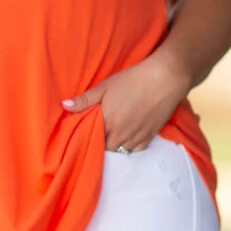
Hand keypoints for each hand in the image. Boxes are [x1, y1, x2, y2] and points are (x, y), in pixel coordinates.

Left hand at [61, 50, 190, 151]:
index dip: (87, 139)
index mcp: (107, 122)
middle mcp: (121, 134)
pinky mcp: (150, 137)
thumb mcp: (105, 86)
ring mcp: (136, 137)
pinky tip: (126, 140)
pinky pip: (136, 151)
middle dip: (100, 144)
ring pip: (120, 152)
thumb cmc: (133, 80)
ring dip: (114, 147)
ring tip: (110, 139)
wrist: (165, 79)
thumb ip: (85, 99)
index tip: (83, 135)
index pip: (91, 140)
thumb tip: (64, 105)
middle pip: (105, 149)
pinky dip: (129, 148)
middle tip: (97, 136)